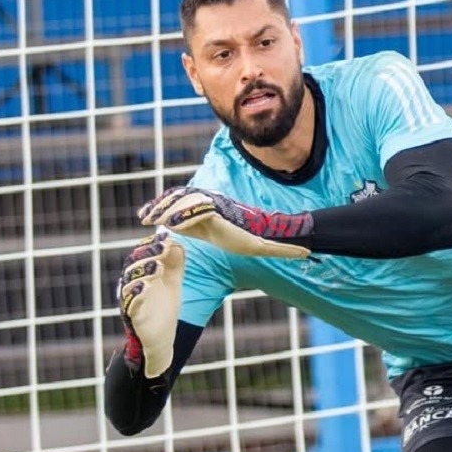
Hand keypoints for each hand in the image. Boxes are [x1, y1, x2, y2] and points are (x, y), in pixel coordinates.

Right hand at [117, 231, 184, 378]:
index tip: (166, 237)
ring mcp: (130, 299)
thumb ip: (175, 263)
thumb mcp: (173, 282)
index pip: (142, 254)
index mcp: (142, 274)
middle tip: (162, 245)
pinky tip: (146, 286)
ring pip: (129, 282)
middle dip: (148, 254)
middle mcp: (132, 284)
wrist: (163, 336)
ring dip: (143, 271)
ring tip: (158, 265)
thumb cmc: (165, 307)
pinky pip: (131, 303)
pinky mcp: (133, 315)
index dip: (152, 245)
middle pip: (133, 265)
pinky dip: (137, 293)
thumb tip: (177, 242)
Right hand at [140, 187, 311, 259]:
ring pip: (175, 201)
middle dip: (171, 209)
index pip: (206, 208)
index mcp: (223, 212)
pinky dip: (156, 208)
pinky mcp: (185, 207)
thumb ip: (283, 249)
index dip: (193, 213)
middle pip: (187, 202)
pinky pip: (168, 204)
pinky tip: (143, 217)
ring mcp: (194, 202)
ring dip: (160, 208)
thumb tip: (308, 251)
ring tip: (146, 219)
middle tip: (155, 221)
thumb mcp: (264, 246)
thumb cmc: (248, 239)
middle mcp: (207, 203)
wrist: (235, 228)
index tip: (175, 223)